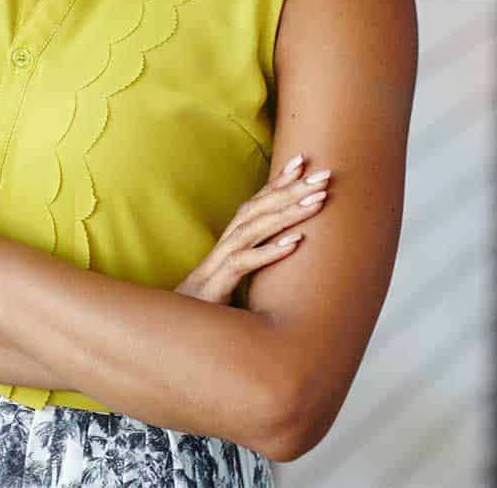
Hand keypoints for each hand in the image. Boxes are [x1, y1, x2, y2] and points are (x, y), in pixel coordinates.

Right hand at [176, 153, 331, 304]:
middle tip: (324, 174)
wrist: (171, 334)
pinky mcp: (215, 287)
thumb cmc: (206, 312)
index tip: (303, 162)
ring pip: (252, 230)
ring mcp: (216, 265)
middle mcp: (222, 247)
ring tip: (316, 201)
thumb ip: (254, 268)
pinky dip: (269, 252)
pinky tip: (296, 243)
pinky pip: (243, 264)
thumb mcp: (234, 285)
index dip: (277, 182)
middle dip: (290, 189)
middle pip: (256, 209)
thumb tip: (289, 257)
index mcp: (228, 244)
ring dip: (285, 213)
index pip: (254, 204)